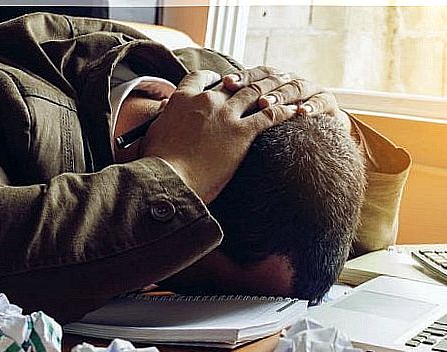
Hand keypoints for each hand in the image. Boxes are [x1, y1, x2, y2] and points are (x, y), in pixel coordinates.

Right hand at [141, 70, 297, 203]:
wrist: (170, 179)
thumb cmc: (157, 165)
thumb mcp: (152, 136)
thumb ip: (163, 123)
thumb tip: (162, 123)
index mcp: (182, 100)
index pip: (199, 78)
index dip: (213, 78)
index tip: (222, 81)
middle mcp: (206, 100)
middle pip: (233, 84)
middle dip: (249, 82)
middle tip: (261, 84)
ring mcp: (226, 115)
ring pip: (254, 94)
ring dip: (272, 90)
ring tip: (285, 88)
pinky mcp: (242, 133)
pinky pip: (269, 116)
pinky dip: (284, 111)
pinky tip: (294, 111)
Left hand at [222, 66, 350, 132]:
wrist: (318, 139)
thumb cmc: (280, 131)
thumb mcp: (259, 122)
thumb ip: (241, 114)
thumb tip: (210, 110)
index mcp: (272, 83)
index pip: (255, 75)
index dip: (242, 77)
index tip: (226, 83)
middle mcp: (290, 81)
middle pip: (275, 78)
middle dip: (260, 86)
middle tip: (244, 94)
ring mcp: (310, 90)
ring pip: (296, 87)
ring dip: (281, 95)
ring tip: (268, 105)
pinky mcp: (328, 103)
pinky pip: (321, 102)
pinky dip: (312, 106)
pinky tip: (302, 113)